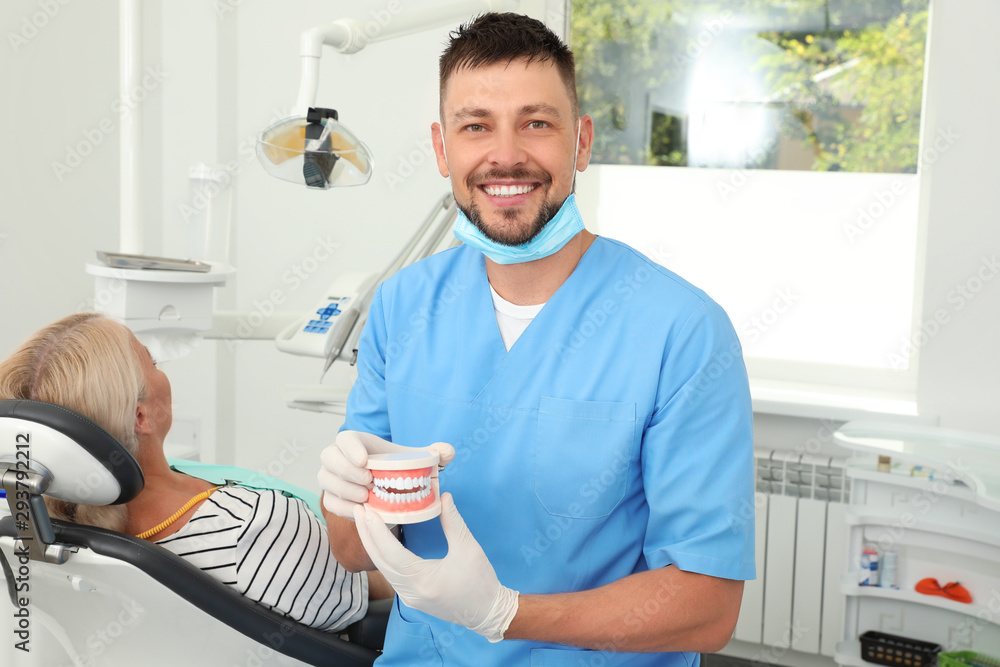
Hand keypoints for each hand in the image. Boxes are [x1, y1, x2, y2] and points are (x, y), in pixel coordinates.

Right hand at [318, 431, 454, 518]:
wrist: (390, 488)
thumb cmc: (399, 468)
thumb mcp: (419, 459)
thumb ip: (437, 453)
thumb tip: (447, 452)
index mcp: (356, 441)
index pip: (344, 438)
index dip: (350, 448)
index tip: (365, 461)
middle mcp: (338, 456)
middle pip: (329, 457)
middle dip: (347, 470)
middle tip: (370, 483)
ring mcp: (331, 477)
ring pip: (326, 481)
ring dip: (345, 490)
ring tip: (368, 497)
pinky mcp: (332, 497)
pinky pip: (329, 502)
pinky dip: (344, 508)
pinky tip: (361, 510)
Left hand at [354, 492, 518, 642]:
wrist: (488, 613)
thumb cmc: (480, 582)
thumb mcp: (468, 548)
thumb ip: (453, 521)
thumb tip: (444, 496)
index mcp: (422, 581)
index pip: (391, 552)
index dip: (376, 530)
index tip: (367, 509)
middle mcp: (410, 592)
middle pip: (379, 560)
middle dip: (367, 534)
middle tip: (359, 509)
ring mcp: (409, 597)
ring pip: (382, 568)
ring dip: (373, 544)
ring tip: (366, 521)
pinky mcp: (412, 597)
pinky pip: (391, 574)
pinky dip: (382, 555)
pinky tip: (380, 540)